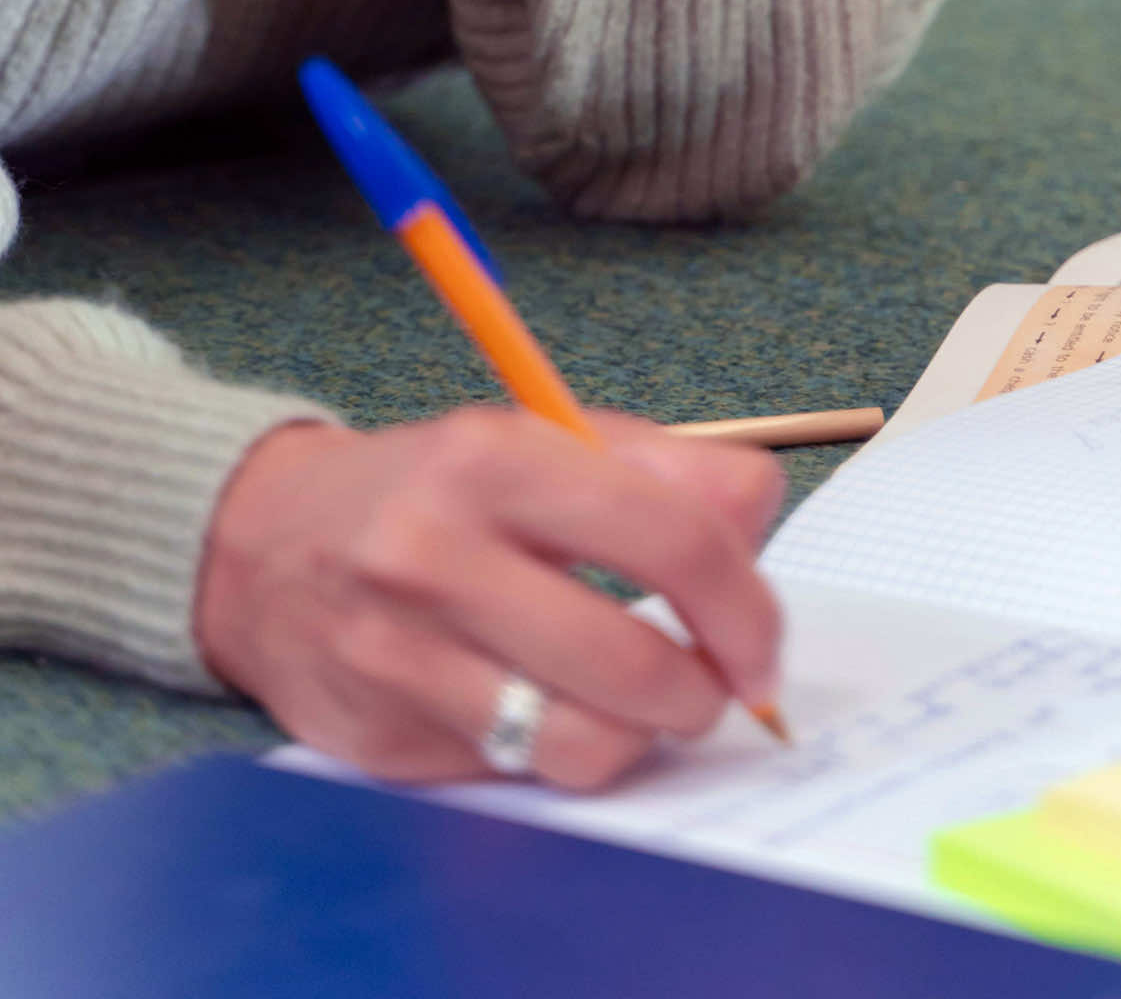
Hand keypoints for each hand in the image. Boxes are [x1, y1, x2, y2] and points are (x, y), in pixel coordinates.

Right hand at [194, 407, 784, 789]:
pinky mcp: (380, 737)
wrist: (262, 545)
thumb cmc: (442, 494)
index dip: (747, 612)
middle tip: (708, 689)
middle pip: (637, 667)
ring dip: (638, 738)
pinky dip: (560, 754)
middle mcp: (433, 555)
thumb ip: (674, 470)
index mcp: (497, 460)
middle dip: (703, 695)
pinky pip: (519, 777)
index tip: (760, 650)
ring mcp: (397, 656)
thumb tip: (756, 518)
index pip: (677, 542)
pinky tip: (546, 710)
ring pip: (582, 745)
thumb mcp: (552, 441)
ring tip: (633, 704)